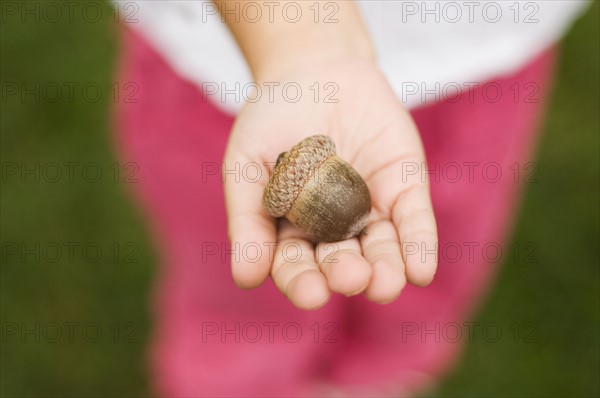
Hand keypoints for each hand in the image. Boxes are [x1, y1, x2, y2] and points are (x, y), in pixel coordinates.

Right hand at [223, 55, 437, 309]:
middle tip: (351, 277)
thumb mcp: (248, 164)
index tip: (311, 293)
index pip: (297, 266)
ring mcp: (371, 209)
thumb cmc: (271, 120)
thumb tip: (245, 279)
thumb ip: (248, 218)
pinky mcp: (403, 186)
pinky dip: (419, 245)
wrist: (313, 68)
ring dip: (386, 270)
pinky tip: (421, 271)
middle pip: (341, 262)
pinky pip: (414, 220)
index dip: (303, 282)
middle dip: (346, 273)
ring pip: (381, 250)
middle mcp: (333, 229)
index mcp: (292, 230)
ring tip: (385, 284)